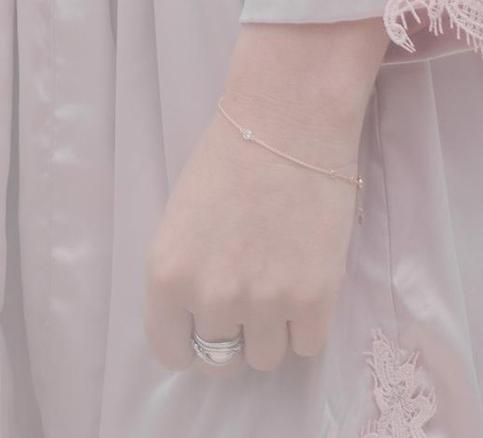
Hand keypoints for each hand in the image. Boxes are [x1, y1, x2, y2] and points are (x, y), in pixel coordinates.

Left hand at [141, 23, 379, 375]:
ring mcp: (265, 303)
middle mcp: (212, 297)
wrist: (287, 120)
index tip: (200, 327)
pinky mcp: (314, 302)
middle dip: (231, 335)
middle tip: (244, 294)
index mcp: (168, 274)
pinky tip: (303, 277)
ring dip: (271, 329)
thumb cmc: (226, 158)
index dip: (187, 341)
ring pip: (267, 358)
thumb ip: (185, 277)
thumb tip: (195, 322)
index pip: (169, 351)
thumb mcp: (181, 221)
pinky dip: (306, 322)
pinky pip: (306, 345)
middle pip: (222, 360)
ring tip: (276, 277)